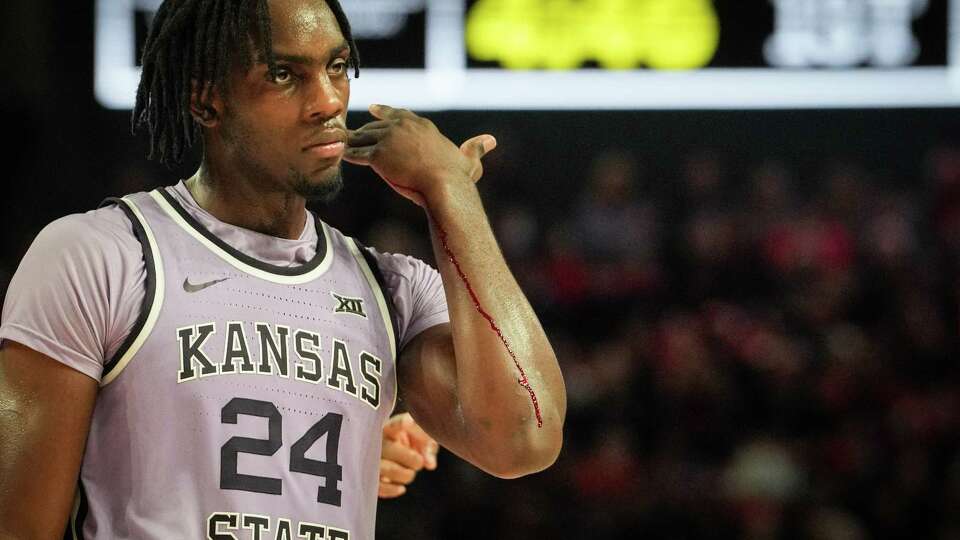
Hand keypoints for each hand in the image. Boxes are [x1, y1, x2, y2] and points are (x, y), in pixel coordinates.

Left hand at [344, 104, 496, 206]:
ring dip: (351, 141)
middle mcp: (402, 126)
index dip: (385, 112)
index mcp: (421, 125)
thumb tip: (492, 140)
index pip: (399, 114)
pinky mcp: (377, 155)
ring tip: (340, 144)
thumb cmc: (457, 176)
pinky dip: (346, 155)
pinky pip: (356, 154)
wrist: (444, 186)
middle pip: (376, 124)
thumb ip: (477, 148)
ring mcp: (388, 139)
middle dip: (364, 129)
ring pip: (363, 137)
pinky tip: (338, 157)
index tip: (373, 109)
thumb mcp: (469, 159)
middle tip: (351, 131)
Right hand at [378, 413, 438, 497]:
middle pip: (392, 450)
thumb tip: (430, 465)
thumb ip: (429, 446)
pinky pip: (379, 487)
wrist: (397, 451)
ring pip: (389, 470)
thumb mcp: (424, 438)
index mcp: (391, 428)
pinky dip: (393, 490)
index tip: (408, 423)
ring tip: (410, 472)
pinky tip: (401, 488)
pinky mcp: (369, 477)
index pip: (396, 423)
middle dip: (413, 460)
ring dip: (406, 475)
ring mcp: (371, 459)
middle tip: (419, 461)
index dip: (403, 423)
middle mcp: (378, 442)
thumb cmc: (413, 440)